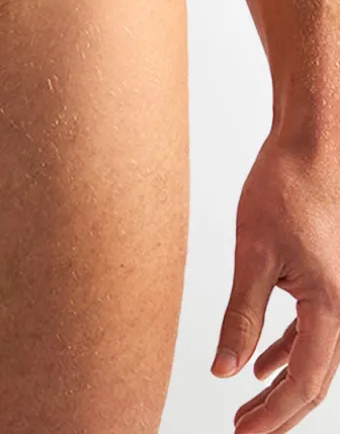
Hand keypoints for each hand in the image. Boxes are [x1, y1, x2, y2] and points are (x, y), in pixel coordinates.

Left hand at [212, 130, 339, 432]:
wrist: (309, 148)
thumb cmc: (283, 189)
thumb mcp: (253, 253)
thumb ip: (241, 315)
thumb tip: (224, 370)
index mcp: (331, 306)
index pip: (303, 381)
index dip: (274, 415)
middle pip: (314, 379)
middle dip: (280, 411)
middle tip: (243, 432)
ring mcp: (339, 295)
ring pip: (315, 358)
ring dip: (283, 385)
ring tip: (248, 408)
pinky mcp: (327, 280)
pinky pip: (313, 332)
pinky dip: (287, 352)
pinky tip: (261, 365)